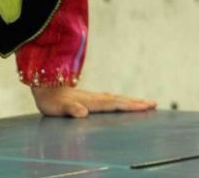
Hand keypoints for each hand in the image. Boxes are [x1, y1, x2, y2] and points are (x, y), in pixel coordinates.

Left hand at [32, 86, 156, 117]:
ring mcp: (92, 97)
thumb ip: (70, 109)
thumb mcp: (58, 107)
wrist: (44, 85)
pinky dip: (119, 101)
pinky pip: (109, 100)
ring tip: (144, 103)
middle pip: (119, 100)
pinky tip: (121, 102)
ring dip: (130, 101)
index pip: (114, 104)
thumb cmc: (50, 100)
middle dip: (136, 102)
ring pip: (115, 98)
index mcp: (91, 102)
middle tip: (154, 103)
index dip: (130, 105)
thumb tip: (82, 113)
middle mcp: (94, 98)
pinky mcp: (89, 98)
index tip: (146, 106)